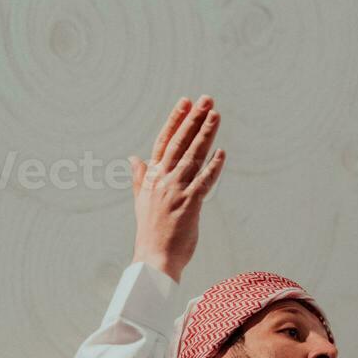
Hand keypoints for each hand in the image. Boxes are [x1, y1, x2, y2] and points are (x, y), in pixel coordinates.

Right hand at [130, 95, 225, 283]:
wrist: (153, 258)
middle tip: (206, 99)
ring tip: (215, 115)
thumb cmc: (151, 231)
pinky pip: (203, 182)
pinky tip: (222, 153)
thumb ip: (140, 177)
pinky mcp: (189, 205)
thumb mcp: (142, 200)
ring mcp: (176, 191)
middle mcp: (163, 180)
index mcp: (152, 177)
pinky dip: (213, 167)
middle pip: (179, 143)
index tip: (185, 102)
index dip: (175, 121)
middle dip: (193, 119)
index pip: (164, 142)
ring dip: (204, 134)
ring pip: (192, 157)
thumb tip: (135, 158)